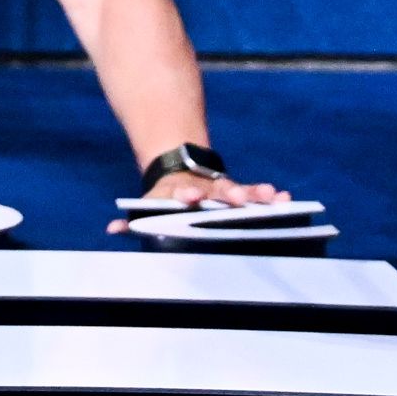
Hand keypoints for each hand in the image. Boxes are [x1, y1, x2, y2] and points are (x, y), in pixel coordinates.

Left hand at [108, 168, 285, 231]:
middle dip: (228, 195)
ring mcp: (221, 190)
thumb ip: (133, 222)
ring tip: (273, 196)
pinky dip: (267, 195)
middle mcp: (204, 190)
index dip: (185, 195)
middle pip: (216, 191)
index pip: (182, 194)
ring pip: (239, 191)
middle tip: (239, 198)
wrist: (179, 167)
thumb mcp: (149, 206)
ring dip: (254, 194)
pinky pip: (255, 194)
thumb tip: (112, 228)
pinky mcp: (237, 192)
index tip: (189, 197)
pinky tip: (284, 197)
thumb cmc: (165, 201)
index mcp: (180, 194)